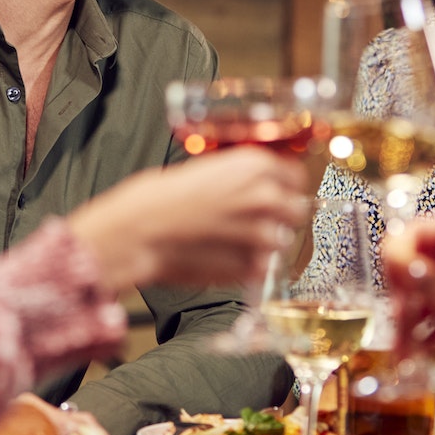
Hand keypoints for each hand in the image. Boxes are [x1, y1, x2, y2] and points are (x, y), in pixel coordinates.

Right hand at [68, 148, 310, 293]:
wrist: (139, 233)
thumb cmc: (159, 198)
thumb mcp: (204, 168)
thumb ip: (238, 175)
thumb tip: (253, 183)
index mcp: (255, 166)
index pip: (296, 176)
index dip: (282, 185)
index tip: (272, 191)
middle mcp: (266, 197)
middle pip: (296, 208)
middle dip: (278, 215)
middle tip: (250, 219)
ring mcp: (263, 235)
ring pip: (282, 240)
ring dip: (263, 242)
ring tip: (230, 241)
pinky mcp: (253, 267)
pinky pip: (265, 267)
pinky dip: (250, 265)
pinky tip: (224, 257)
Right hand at [385, 217, 434, 361]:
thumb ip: (433, 283)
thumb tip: (398, 268)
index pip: (419, 231)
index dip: (400, 254)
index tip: (389, 282)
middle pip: (418, 266)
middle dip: (405, 297)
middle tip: (396, 322)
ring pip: (427, 294)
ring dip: (413, 320)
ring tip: (403, 348)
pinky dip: (429, 330)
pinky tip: (419, 348)